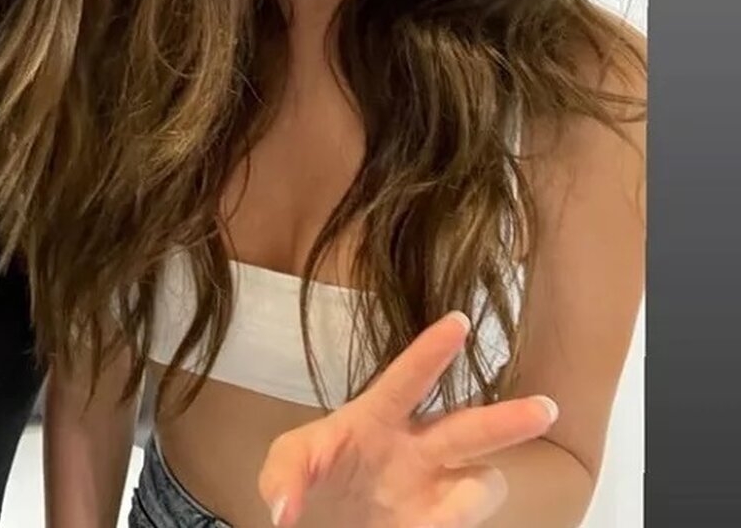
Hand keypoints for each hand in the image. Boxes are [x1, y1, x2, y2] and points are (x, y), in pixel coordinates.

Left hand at [257, 312, 558, 527]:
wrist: (320, 526)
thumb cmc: (310, 479)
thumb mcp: (285, 464)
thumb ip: (282, 478)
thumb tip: (282, 511)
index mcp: (376, 419)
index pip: (406, 379)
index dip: (431, 351)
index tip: (457, 321)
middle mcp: (414, 451)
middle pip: (468, 428)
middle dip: (507, 419)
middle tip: (546, 408)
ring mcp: (430, 492)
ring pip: (480, 481)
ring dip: (477, 491)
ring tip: (450, 511)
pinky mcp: (433, 527)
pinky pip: (458, 523)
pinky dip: (454, 524)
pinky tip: (433, 527)